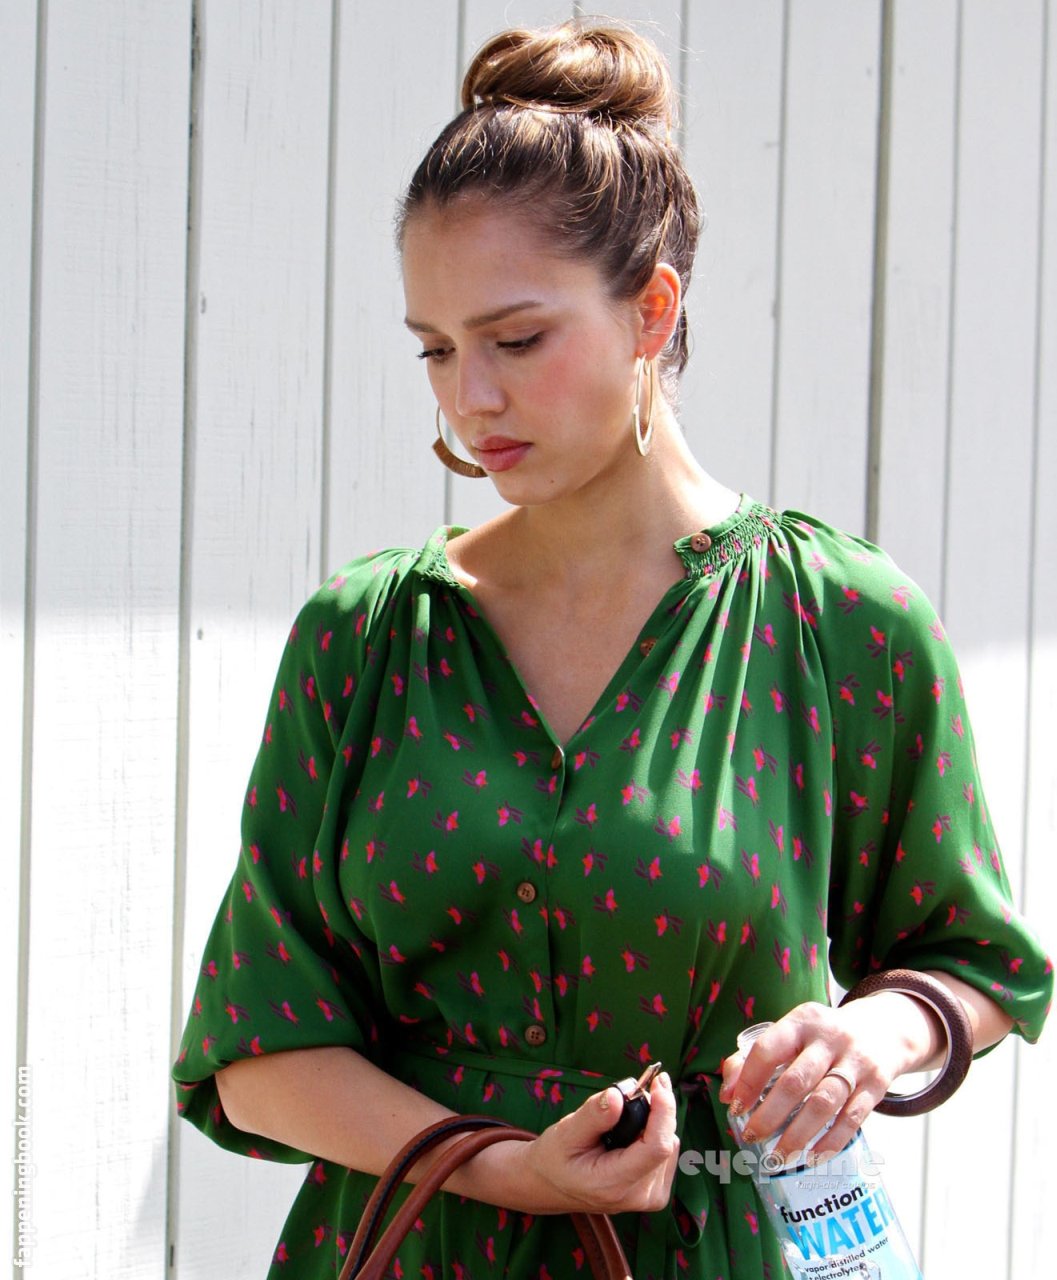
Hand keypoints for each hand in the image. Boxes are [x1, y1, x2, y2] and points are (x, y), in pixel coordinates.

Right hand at [478, 1070, 679, 1215]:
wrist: (552, 1185)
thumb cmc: (556, 1158)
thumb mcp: (566, 1133)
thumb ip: (594, 1116)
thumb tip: (618, 1096)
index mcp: (615, 1184)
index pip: (657, 1148)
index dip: (663, 1111)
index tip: (659, 1082)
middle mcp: (638, 1196)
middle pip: (665, 1141)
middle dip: (655, 1109)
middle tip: (630, 1093)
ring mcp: (649, 1198)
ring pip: (669, 1143)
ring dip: (654, 1121)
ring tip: (622, 1118)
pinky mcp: (656, 1193)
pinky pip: (667, 1151)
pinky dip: (653, 1133)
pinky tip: (631, 1134)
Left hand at [717, 996, 939, 1163]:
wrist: (883, 1029)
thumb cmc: (821, 1038)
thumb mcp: (792, 1033)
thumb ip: (755, 1057)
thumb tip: (727, 1094)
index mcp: (801, 1021)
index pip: (768, 1049)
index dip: (749, 1080)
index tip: (735, 1106)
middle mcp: (829, 1038)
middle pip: (796, 1081)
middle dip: (770, 1114)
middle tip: (751, 1137)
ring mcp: (856, 1061)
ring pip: (823, 1104)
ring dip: (798, 1135)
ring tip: (778, 1157)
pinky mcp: (877, 1085)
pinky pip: (852, 1119)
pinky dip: (831, 1142)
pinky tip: (813, 1157)